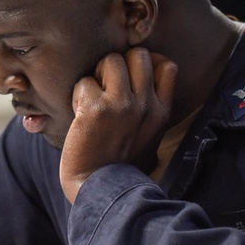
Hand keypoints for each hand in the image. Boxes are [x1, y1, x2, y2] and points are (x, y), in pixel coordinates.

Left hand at [60, 47, 176, 202]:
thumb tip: (143, 77)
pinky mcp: (97, 109)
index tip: (128, 78)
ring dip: (96, 76)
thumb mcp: (147, 136)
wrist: (99, 190)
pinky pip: (85, 81)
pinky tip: (79, 114)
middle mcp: (147, 106)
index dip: (145, 63)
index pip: (167, 65)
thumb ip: (149, 109)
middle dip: (118, 64)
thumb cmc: (117, 164)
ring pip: (111, 60)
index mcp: (161, 112)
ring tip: (91, 99)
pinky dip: (77, 95)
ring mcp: (123, 106)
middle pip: (138, 55)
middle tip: (105, 88)